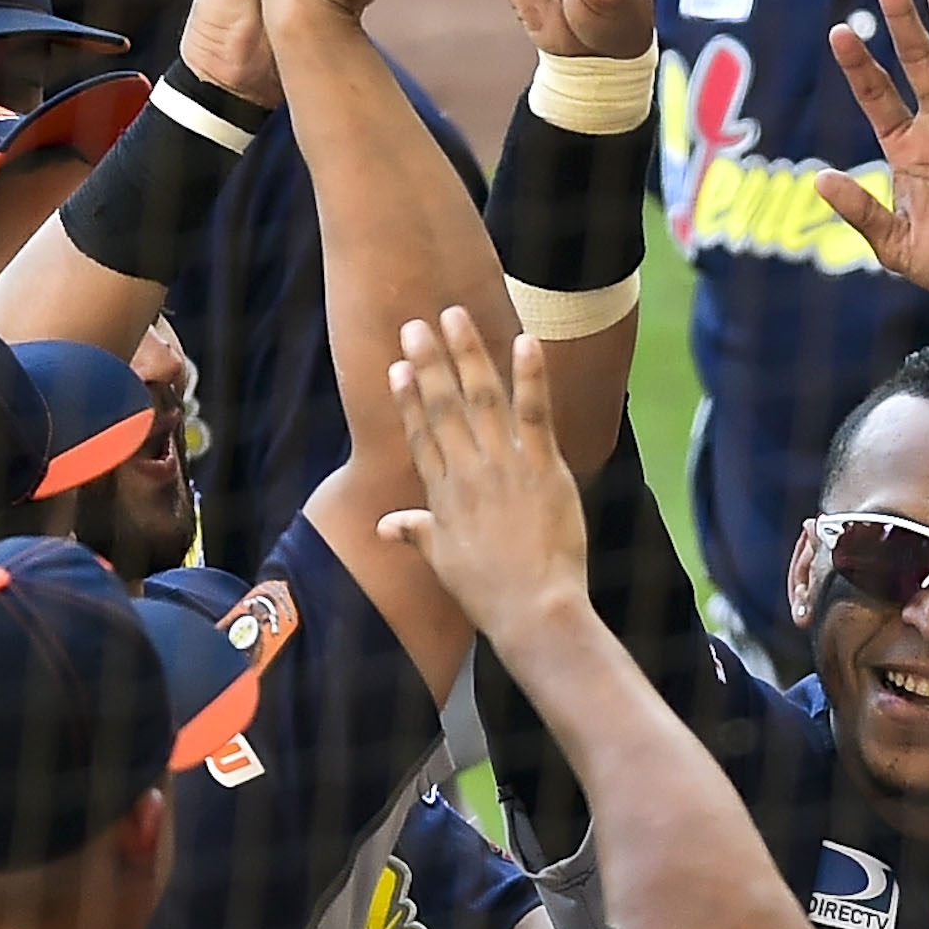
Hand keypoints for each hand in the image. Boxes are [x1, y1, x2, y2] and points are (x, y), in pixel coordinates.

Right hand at [377, 308, 589, 648]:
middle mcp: (467, 473)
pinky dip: (530, 377)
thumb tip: (385, 526)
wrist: (532, 612)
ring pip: (481, 400)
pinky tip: (526, 341)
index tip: (396, 366)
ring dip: (468, 355)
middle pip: (443, 407)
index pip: (421, 435)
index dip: (407, 399)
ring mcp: (504, 468)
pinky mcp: (543, 469)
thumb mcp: (442, 562)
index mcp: (442, 495)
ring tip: (456, 316)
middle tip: (417, 323)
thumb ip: (415, 533)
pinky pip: (535, 414)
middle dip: (428, 362)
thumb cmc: (489, 592)